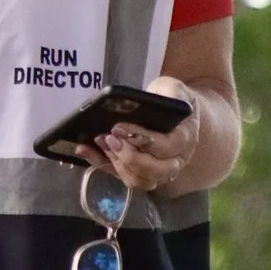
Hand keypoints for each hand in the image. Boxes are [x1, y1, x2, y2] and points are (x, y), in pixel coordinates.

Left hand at [78, 75, 199, 193]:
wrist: (175, 113)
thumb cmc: (171, 99)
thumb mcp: (173, 88)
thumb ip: (170, 93)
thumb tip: (154, 100)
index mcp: (185, 138)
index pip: (167, 147)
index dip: (142, 139)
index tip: (118, 127)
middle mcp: (175, 160)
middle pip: (155, 171)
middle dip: (129, 157)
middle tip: (108, 138)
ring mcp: (159, 171)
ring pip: (140, 180)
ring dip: (117, 164)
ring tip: (100, 142)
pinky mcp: (139, 173)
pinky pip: (121, 177)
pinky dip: (102, 165)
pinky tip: (85, 150)